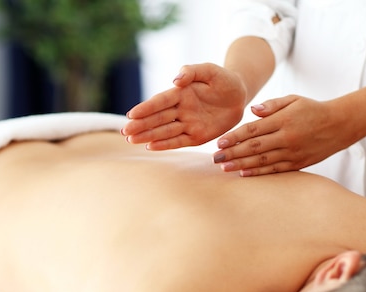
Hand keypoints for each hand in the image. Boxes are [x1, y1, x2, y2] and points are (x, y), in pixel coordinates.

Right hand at [121, 63, 246, 149]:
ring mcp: (187, 124)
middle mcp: (180, 109)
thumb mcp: (210, 70)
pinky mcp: (196, 136)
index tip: (131, 114)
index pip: (160, 101)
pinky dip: (165, 145)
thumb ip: (192, 71)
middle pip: (157, 118)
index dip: (146, 108)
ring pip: (164, 131)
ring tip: (132, 140)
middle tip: (125, 131)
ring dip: (148, 136)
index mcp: (181, 93)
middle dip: (141, 125)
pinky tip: (151, 147)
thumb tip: (175, 80)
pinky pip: (179, 141)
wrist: (239, 95)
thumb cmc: (223, 80)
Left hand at [213, 95, 356, 175]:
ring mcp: (292, 152)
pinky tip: (244, 173)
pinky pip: (275, 169)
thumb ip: (271, 105)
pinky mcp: (298, 163)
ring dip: (241, 164)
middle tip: (215, 159)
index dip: (234, 137)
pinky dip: (259, 172)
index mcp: (283, 120)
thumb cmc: (312, 109)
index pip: (253, 130)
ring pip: (262, 160)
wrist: (341, 124)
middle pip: (253, 147)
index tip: (219, 143)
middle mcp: (287, 137)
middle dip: (232, 153)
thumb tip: (252, 110)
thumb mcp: (293, 100)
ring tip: (225, 168)